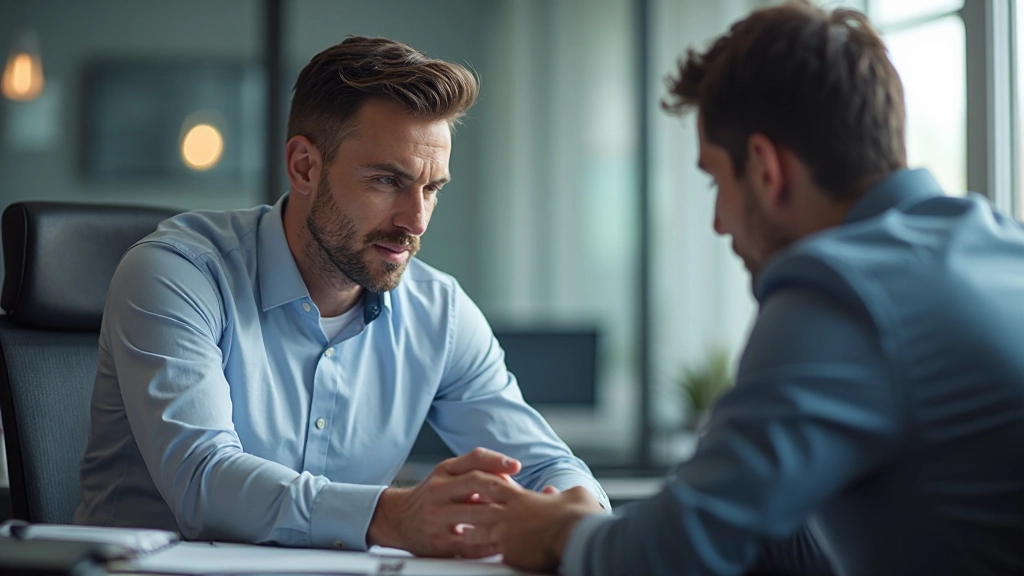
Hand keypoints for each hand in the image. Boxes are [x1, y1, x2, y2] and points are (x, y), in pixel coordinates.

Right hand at [367, 447, 520, 556]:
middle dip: (501, 487)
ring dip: (498, 515)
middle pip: (474, 482)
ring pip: (473, 513)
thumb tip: (508, 474)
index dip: (496, 460)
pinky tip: (502, 541)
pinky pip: (469, 543)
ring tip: (518, 517)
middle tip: (521, 494)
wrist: (397, 519)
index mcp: (444, 472)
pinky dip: (489, 543)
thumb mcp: (446, 476)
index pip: (473, 459)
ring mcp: (437, 516)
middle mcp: (438, 490)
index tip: (516, 466)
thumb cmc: (431, 496)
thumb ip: (473, 472)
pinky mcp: (439, 541)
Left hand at [467, 484, 603, 572]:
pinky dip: (486, 554)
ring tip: (464, 535)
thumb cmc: (578, 514)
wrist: (576, 534)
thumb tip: (551, 492)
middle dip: (468, 509)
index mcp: (522, 497)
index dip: (484, 485)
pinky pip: (493, 554)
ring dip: (471, 533)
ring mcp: (506, 534)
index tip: (476, 487)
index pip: (495, 486)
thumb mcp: (571, 495)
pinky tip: (479, 558)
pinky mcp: (510, 553)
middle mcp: (509, 514)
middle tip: (459, 511)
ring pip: (480, 532)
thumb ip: (557, 493)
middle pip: (479, 508)